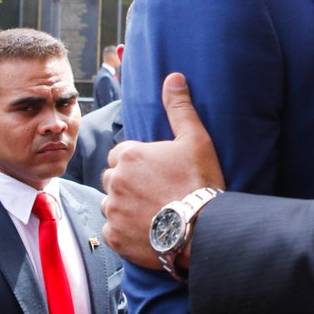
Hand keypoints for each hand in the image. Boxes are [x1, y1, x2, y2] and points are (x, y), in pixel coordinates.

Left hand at [101, 73, 224, 267]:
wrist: (202, 227)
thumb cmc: (200, 180)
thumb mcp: (195, 138)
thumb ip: (179, 107)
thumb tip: (173, 77)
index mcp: (129, 154)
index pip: (121, 154)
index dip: (138, 161)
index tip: (157, 171)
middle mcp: (115, 180)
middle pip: (113, 178)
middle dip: (127, 183)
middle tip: (155, 191)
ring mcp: (113, 209)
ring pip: (111, 204)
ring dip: (125, 207)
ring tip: (152, 212)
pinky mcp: (114, 236)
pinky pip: (111, 230)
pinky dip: (124, 230)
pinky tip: (146, 230)